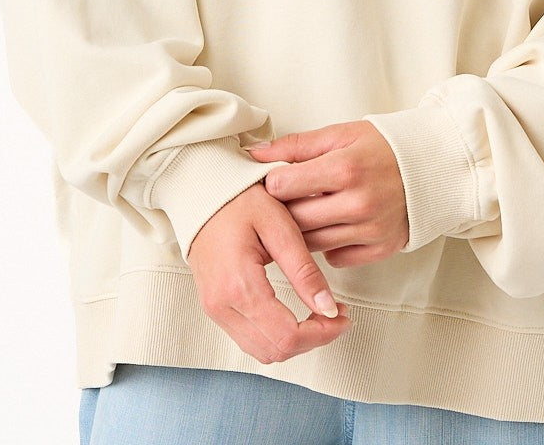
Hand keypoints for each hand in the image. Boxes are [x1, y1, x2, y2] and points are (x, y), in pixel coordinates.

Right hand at [186, 181, 351, 364]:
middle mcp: (222, 306)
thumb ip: (304, 269)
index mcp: (239, 285)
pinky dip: (277, 336)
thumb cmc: (237, 200)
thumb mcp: (278, 225)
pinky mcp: (215, 307)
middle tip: (336, 314)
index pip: (287, 335)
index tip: (342, 316)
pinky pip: (249, 339)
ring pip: (262, 351)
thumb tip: (329, 308)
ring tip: (319, 315)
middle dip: (313, 338)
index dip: (322, 333)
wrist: (200, 192)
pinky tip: (295, 315)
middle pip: (276, 351)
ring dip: (296, 341)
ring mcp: (215, 309)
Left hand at [247, 119, 408, 266]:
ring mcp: (370, 229)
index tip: (274, 179)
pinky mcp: (380, 249)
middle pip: (294, 219)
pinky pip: (336, 258)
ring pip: (311, 244)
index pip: (283, 185)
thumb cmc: (384, 147)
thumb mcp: (341, 134)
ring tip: (304, 212)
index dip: (271, 182)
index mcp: (345, 168)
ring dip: (301, 232)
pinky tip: (330, 227)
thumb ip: (297, 145)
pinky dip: (327, 246)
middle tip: (283, 200)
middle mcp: (358, 203)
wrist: (431, 167)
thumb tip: (256, 154)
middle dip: (282, 210)